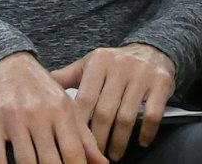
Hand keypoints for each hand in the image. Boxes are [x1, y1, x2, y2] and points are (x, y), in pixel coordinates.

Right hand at [0, 51, 104, 163]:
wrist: (7, 64)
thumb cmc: (40, 90)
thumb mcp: (65, 105)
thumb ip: (84, 136)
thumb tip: (102, 163)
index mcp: (62, 109)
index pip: (73, 150)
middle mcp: (40, 114)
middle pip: (49, 159)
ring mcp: (15, 118)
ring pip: (24, 160)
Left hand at [52, 44, 174, 160]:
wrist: (153, 49)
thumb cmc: (114, 63)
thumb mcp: (90, 64)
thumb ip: (67, 77)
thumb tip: (39, 86)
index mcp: (99, 62)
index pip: (84, 101)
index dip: (78, 127)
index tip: (74, 146)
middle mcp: (121, 65)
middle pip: (104, 112)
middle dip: (98, 139)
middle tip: (94, 156)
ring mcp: (143, 74)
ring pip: (127, 116)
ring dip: (119, 141)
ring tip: (113, 155)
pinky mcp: (161, 82)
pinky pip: (152, 113)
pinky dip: (146, 131)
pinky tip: (141, 142)